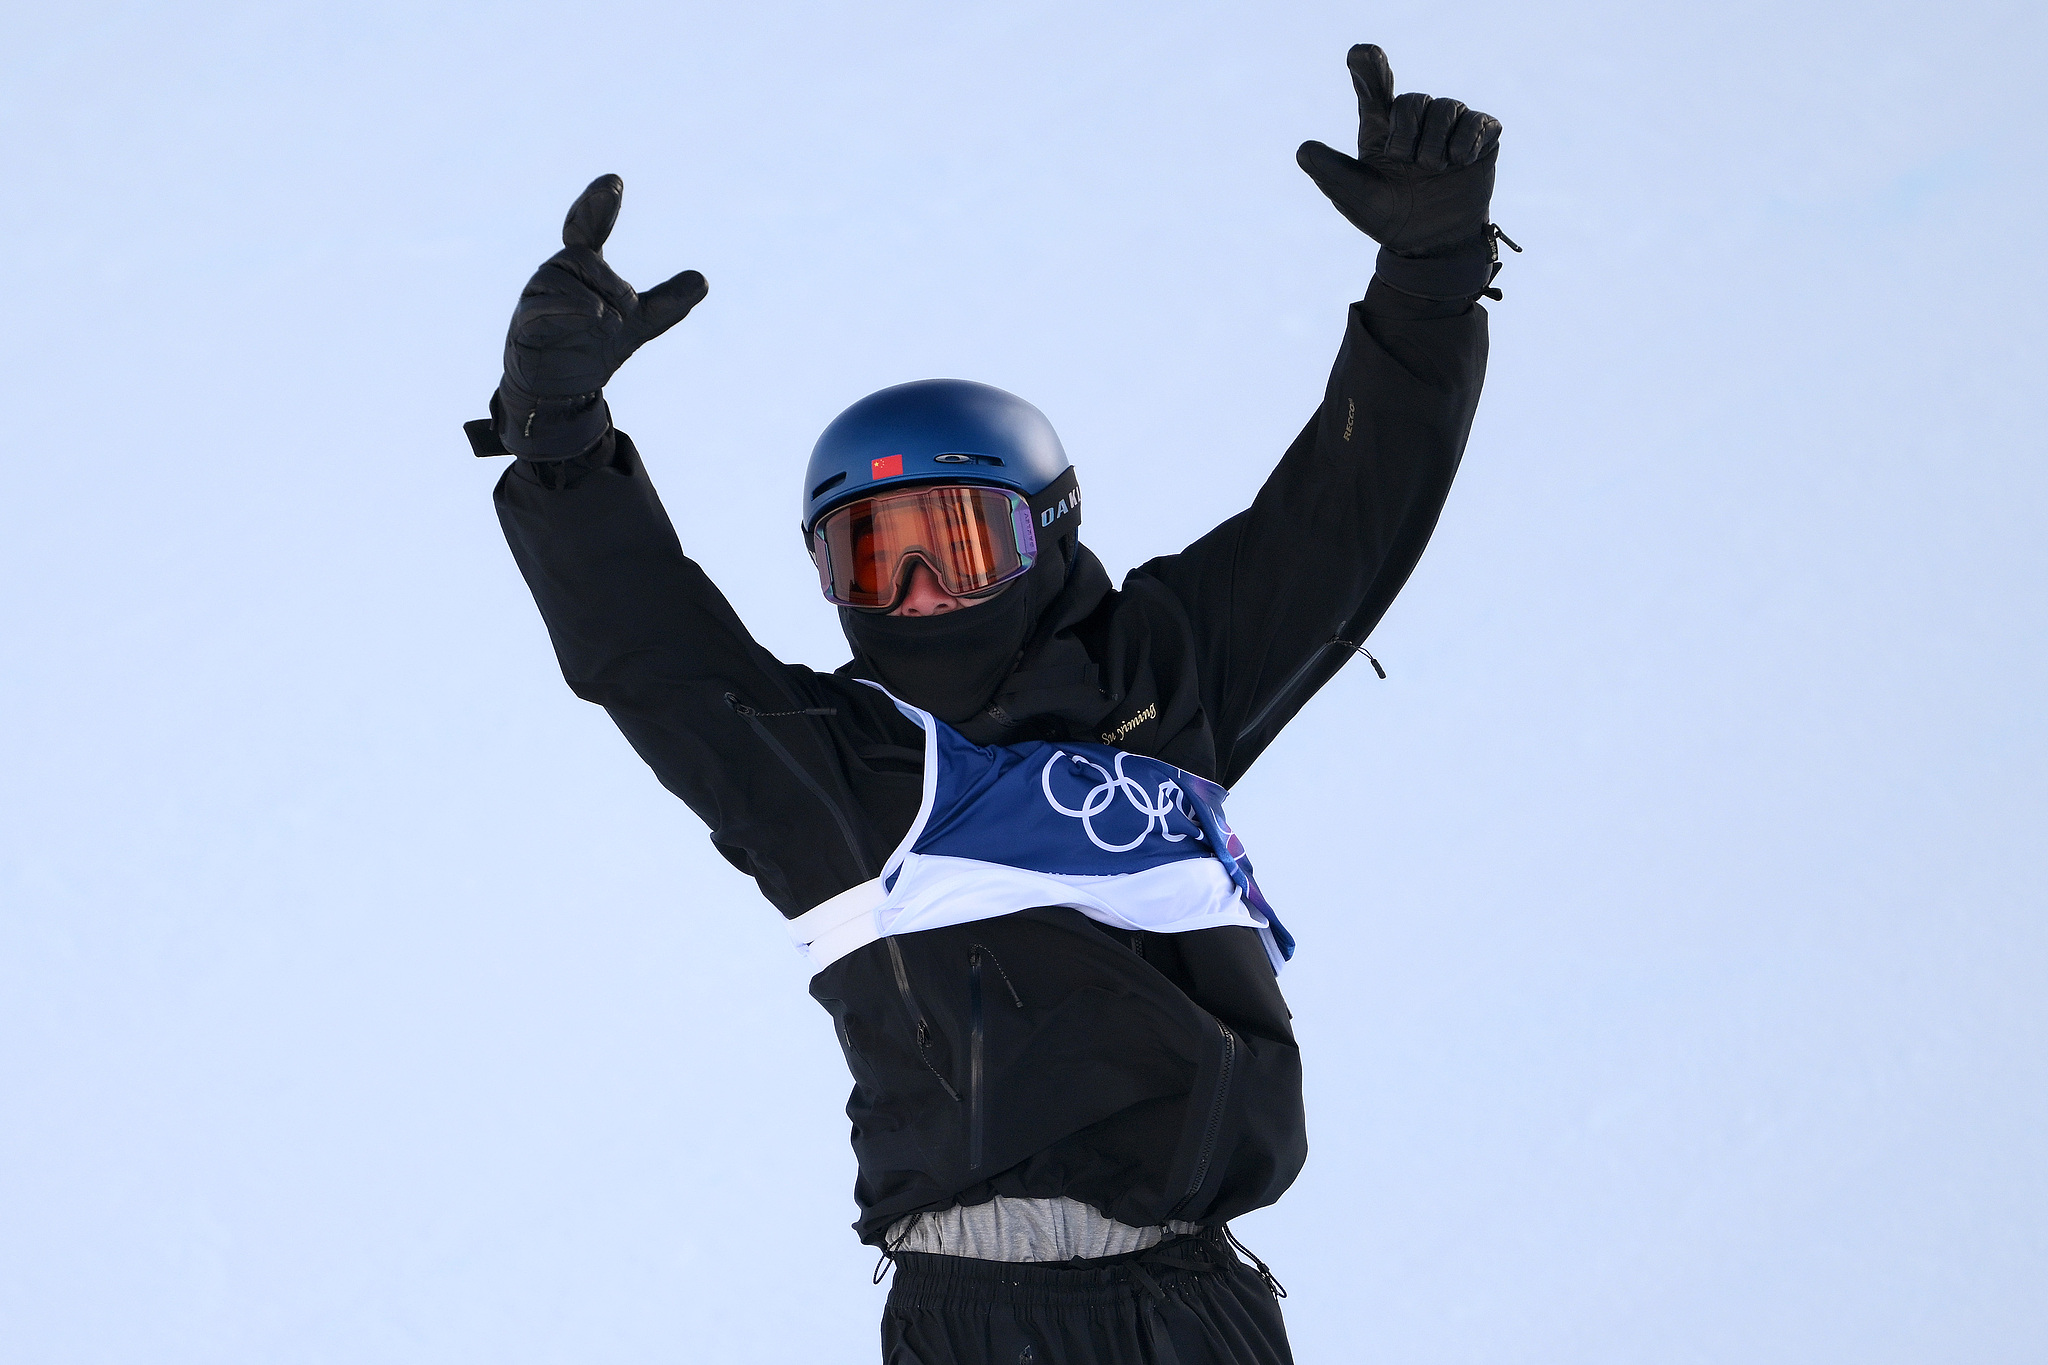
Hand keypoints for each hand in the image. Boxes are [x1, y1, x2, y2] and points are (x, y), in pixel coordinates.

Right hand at [497, 175, 705, 440]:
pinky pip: (544, 301)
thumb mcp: (639, 325)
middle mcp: (558, 272)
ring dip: (596, 298)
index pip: (587, 225)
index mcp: (584, 267)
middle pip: (582, 254)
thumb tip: (702, 280)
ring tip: (613, 323)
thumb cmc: (594, 347)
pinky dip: (572, 306)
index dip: (598, 203)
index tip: (613, 182)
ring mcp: (538, 293)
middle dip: (610, 279)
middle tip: (631, 305)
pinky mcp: (525, 318)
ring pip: (564, 275)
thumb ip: (668, 303)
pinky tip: (595, 317)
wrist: (564, 390)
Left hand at [1297, 45, 1500, 257]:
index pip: (1374, 88)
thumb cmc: (1388, 218)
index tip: (1361, 53)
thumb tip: (1302, 149)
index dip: (1368, 67)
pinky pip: (1480, 121)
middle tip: (1406, 163)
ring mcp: (1449, 127)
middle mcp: (1415, 121)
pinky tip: (1460, 163)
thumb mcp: (1356, 198)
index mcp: (1381, 129)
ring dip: (1437, 143)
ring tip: (1434, 169)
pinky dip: (1468, 142)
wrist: (1429, 245)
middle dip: (1409, 132)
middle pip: (1414, 100)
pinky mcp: (1480, 137)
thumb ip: (1331, 172)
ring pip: (1448, 107)